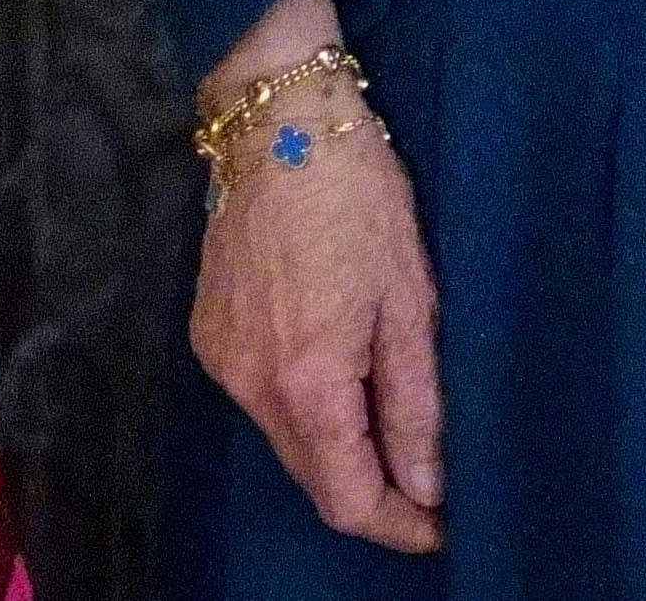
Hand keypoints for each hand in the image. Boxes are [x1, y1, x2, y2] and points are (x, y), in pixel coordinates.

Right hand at [191, 0, 444, 553]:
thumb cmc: (358, 197)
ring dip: (335, 444)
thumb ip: (414, 404)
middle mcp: (250, 384)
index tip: (438, 525)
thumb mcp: (409, 300)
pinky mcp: (207, 335)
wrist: (276, 119)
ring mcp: (220, 361)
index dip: (397, 525)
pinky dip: (302, 405)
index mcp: (308, 380)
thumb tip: (425, 485)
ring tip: (384, 407)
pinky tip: (335, 368)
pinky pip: (261, 400)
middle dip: (369, 488)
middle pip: (312, 477)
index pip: (347, 497)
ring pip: (285, 439)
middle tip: (424, 477)